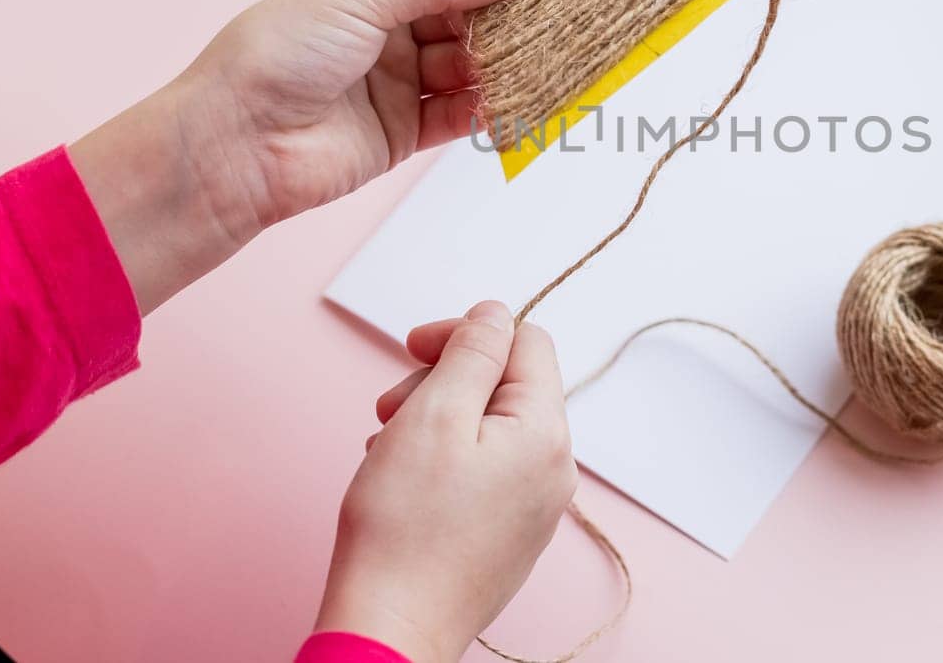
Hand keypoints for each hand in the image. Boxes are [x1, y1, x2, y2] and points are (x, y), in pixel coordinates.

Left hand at [69, 0, 532, 312]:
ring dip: (503, 62)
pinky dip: (492, 107)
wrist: (235, 148)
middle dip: (503, 15)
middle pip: (461, 13)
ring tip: (547, 54)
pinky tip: (521, 98)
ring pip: (466, 64)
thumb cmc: (274, 54)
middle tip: (555, 8)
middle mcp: (379, 25)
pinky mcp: (404, 130)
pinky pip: (460, 112)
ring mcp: (393, 79)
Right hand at [315, 301, 577, 662]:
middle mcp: (554, 470)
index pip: (526, 342)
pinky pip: (483, 471)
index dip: (466, 333)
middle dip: (443, 382)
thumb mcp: (435, 414)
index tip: (412, 348)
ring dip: (434, 421)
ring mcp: (534, 508)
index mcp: (546, 434)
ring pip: (488, 428)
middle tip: (389, 409)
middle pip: (506, 385)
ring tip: (387, 450)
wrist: (390, 630)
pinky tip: (401, 481)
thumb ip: (472, 353)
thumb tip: (495, 314)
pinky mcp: (509, 536)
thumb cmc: (404, 530)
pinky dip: (441, 460)